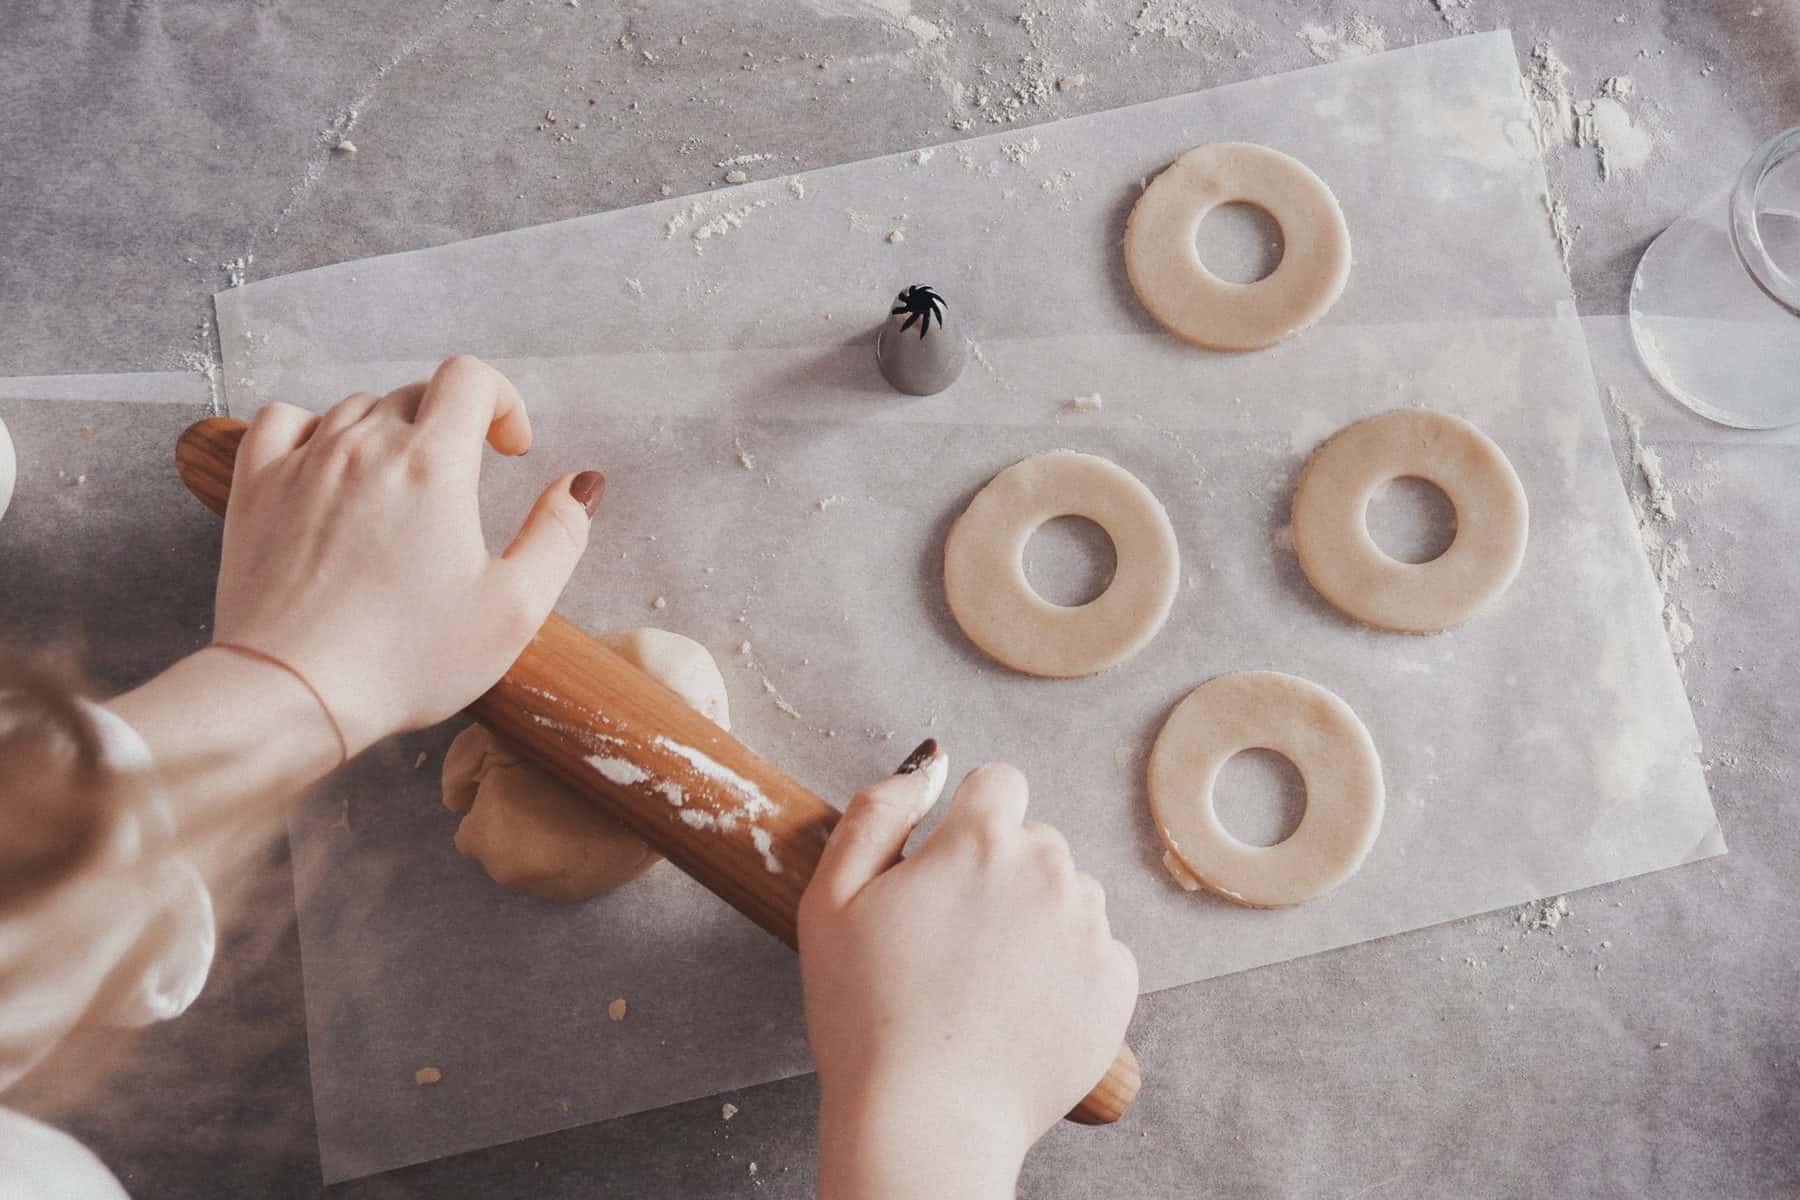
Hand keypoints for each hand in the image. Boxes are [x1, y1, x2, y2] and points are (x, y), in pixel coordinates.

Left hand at [211, 355, 602, 758]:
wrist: (292, 691)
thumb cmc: (406, 659)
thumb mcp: (514, 609)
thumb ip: (559, 536)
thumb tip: (581, 485)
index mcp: (433, 464)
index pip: (470, 377)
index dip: (502, 402)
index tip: (509, 449)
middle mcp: (364, 446)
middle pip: (416, 393)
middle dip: (451, 424)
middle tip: (464, 482)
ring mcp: (303, 462)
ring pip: (356, 407)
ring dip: (390, 432)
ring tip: (402, 487)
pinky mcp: (256, 488)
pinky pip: (283, 420)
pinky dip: (314, 429)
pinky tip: (329, 466)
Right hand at [799, 747, 1138, 1198]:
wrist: (925, 1120)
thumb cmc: (865, 1014)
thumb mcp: (831, 899)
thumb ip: (877, 812)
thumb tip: (928, 762)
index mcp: (983, 840)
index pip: (997, 783)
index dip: (965, 823)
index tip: (942, 873)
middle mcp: (1051, 870)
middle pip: (1033, 841)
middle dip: (999, 873)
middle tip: (951, 942)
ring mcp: (1092, 928)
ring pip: (1067, 895)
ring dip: (1035, 920)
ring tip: (984, 983)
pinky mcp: (1118, 984)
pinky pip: (1098, 951)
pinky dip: (1067, 971)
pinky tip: (1019, 1010)